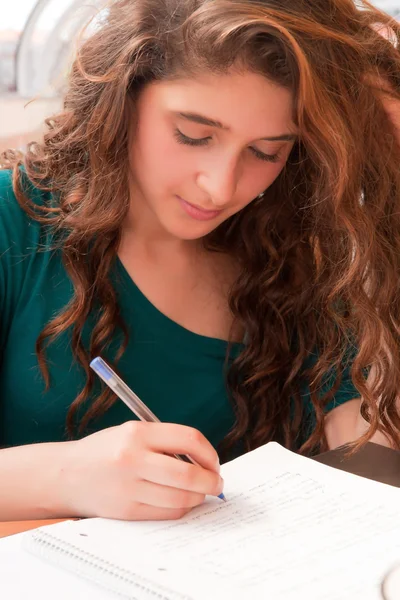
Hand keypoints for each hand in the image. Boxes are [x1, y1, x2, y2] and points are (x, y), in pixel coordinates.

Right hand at [61, 421, 223, 520]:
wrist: (67, 474)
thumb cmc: (106, 451)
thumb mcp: (132, 433)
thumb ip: (166, 442)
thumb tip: (205, 461)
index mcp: (138, 433)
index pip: (189, 439)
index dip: (209, 453)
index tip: (213, 462)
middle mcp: (133, 459)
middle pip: (189, 475)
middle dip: (211, 481)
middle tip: (216, 482)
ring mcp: (129, 487)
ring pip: (181, 498)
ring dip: (198, 498)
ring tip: (198, 492)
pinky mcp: (126, 510)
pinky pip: (166, 513)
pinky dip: (180, 508)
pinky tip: (179, 501)